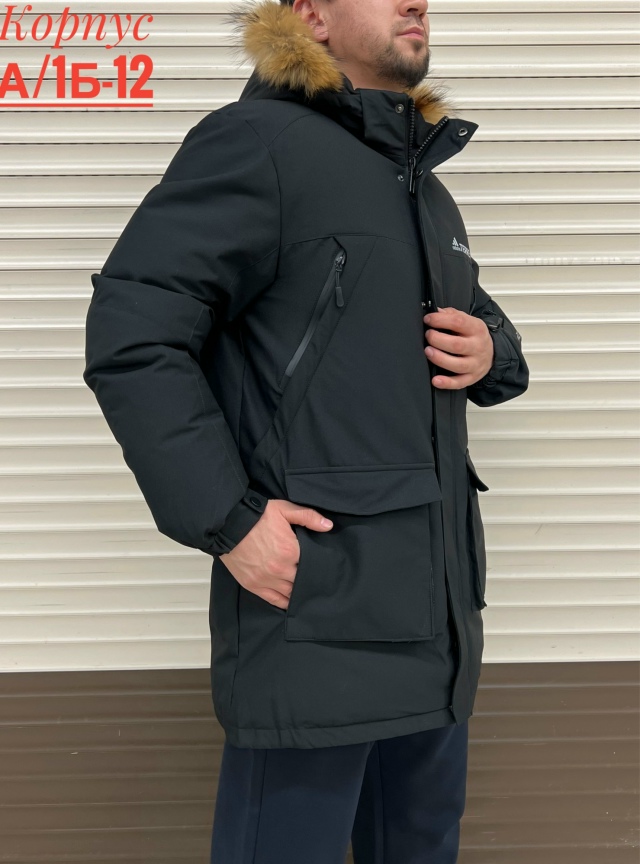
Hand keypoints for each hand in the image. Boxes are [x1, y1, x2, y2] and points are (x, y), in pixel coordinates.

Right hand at [219, 499, 333, 608]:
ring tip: (306, 592)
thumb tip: (328, 526)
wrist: (228, 524)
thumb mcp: (284, 509)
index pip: (312, 564)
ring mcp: (266, 579)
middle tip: (316, 579)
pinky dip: (284, 603)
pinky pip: (274, 600)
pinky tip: (292, 603)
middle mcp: (281, 569)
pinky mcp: (254, 585)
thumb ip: (308, 517)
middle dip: (309, 579)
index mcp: (291, 551)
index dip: (318, 565)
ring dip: (298, 592)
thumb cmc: (257, 516)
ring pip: (290, 593)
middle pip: (303, 581)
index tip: (323, 565)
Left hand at [423, 307, 494, 388]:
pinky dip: (447, 383)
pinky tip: (436, 380)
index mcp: (477, 329)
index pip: (458, 322)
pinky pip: (459, 383)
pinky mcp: (471, 378)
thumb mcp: (468, 321)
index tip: (428, 319)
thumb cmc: (474, 336)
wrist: (492, 353)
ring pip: (458, 365)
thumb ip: (452, 315)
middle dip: (438, 340)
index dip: (440, 320)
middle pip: (457, 345)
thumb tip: (437, 311)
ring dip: (440, 359)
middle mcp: (477, 347)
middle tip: (428, 335)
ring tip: (428, 352)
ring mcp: (475, 364)